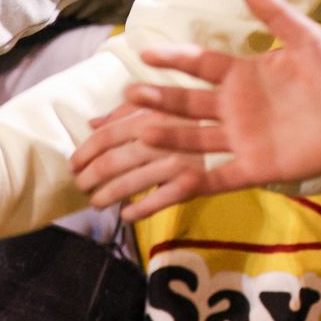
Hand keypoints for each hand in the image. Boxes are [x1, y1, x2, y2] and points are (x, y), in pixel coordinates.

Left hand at [70, 103, 208, 218]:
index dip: (85, 151)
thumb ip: (126, 113)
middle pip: (114, 161)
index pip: (108, 136)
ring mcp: (177, 161)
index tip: (74, 163)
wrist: (246, 126)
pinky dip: (137, 210)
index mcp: (152, 114)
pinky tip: (125, 214)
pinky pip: (157, 201)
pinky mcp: (192, 183)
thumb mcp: (161, 105)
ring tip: (96, 202)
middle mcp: (162, 136)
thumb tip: (93, 123)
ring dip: (107, 195)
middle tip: (81, 186)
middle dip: (91, 176)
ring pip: (131, 183)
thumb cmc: (196, 116)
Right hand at [80, 0, 320, 219]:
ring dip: (170, 136)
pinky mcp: (254, 168)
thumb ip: (274, 13)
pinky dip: (195, 181)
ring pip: (195, 139)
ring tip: (143, 131)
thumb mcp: (304, 39)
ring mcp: (240, 139)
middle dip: (159, 98)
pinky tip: (171, 180)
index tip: (144, 52)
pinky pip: (219, 176)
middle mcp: (232, 107)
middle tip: (130, 92)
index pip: (199, 65)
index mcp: (240, 75)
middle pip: (188, 102)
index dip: (174, 58)